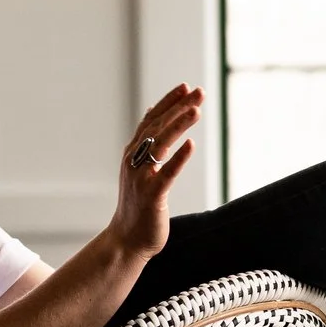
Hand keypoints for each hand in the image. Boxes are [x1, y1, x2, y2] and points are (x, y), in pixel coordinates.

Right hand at [108, 85, 200, 259]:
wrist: (126, 240)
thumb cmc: (138, 204)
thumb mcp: (141, 169)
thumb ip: (147, 144)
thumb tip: (153, 114)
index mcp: (133, 153)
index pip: (151, 120)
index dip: (168, 103)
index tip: (185, 87)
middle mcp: (134, 161)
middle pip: (157, 128)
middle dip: (178, 108)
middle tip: (199, 92)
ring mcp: (141, 178)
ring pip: (160, 146)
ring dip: (178, 126)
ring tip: (197, 110)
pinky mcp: (151, 196)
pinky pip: (166, 174)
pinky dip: (178, 159)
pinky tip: (191, 145)